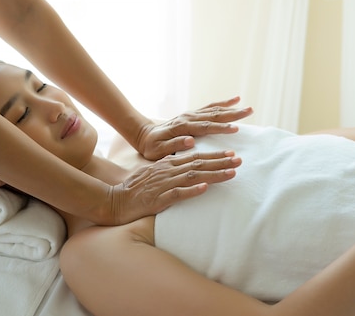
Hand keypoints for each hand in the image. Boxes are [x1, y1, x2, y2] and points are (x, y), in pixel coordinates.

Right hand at [109, 150, 240, 223]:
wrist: (116, 200)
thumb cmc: (135, 189)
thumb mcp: (154, 173)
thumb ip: (170, 169)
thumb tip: (186, 167)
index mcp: (167, 165)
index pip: (194, 157)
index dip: (214, 155)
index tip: (231, 154)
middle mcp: (168, 171)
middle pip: (198, 163)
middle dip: (220, 161)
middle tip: (239, 159)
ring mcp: (164, 184)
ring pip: (193, 176)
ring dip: (214, 173)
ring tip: (232, 172)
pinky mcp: (159, 198)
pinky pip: (178, 193)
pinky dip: (192, 190)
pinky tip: (205, 187)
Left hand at [136, 96, 252, 160]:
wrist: (144, 134)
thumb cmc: (151, 146)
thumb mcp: (157, 150)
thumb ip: (173, 145)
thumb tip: (190, 141)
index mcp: (182, 127)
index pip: (205, 127)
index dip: (220, 128)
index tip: (235, 129)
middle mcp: (188, 118)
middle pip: (214, 115)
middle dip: (233, 114)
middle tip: (250, 112)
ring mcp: (191, 114)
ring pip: (214, 110)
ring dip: (232, 109)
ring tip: (248, 108)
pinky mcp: (193, 114)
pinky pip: (210, 107)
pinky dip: (223, 103)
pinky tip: (235, 100)